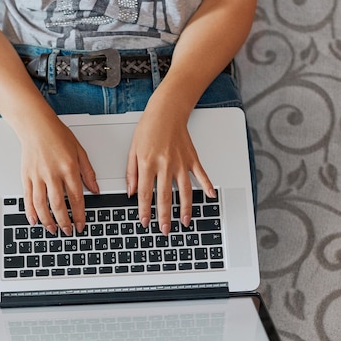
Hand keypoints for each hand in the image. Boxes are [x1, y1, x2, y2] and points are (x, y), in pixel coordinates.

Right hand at [18, 118, 98, 234]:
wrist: (36, 125)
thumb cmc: (58, 135)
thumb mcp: (80, 152)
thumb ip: (88, 173)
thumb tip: (95, 190)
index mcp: (69, 168)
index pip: (76, 198)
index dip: (79, 214)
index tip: (81, 225)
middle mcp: (52, 173)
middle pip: (58, 204)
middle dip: (64, 221)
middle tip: (68, 231)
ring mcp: (37, 175)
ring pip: (42, 204)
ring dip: (47, 220)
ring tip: (53, 229)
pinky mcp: (26, 175)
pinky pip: (27, 197)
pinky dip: (30, 211)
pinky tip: (34, 220)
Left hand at [126, 106, 214, 234]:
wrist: (166, 111)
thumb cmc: (148, 128)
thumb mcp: (133, 150)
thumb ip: (131, 172)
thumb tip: (131, 192)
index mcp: (148, 163)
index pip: (145, 193)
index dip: (144, 210)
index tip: (145, 222)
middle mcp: (165, 164)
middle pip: (164, 196)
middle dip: (164, 216)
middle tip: (165, 229)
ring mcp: (180, 162)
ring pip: (184, 190)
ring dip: (185, 208)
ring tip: (185, 221)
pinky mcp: (191, 158)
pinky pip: (201, 174)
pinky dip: (206, 186)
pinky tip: (209, 196)